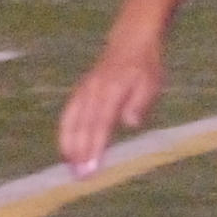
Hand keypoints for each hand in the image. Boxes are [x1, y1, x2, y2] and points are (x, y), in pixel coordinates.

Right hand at [58, 41, 165, 175]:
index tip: (92, 167)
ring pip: (71, 120)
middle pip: (83, 126)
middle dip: (80, 153)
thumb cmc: (144, 67)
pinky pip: (69, 114)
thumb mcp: (150, 83)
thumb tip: (130, 123)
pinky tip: (66, 149)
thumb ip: (139, 103)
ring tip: (70, 167)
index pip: (100, 124)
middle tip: (80, 176)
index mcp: (111, 91)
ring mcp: (85, 90)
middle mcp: (93, 91)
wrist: (131, 40)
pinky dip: (66, 132)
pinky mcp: (81, 91)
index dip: (94, 147)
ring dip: (69, 145)